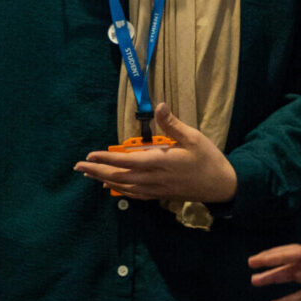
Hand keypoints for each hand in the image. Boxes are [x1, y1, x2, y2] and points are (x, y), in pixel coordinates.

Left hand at [74, 106, 236, 202]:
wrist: (222, 186)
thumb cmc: (209, 159)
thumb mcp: (194, 137)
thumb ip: (173, 124)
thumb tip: (159, 106)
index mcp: (162, 162)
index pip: (128, 161)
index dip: (107, 158)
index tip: (90, 155)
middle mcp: (155, 178)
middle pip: (120, 176)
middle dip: (98, 171)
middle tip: (78, 167)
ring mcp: (157, 189)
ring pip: (125, 186)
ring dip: (105, 180)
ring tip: (88, 175)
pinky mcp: (161, 195)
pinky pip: (135, 195)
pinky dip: (120, 191)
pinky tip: (111, 187)